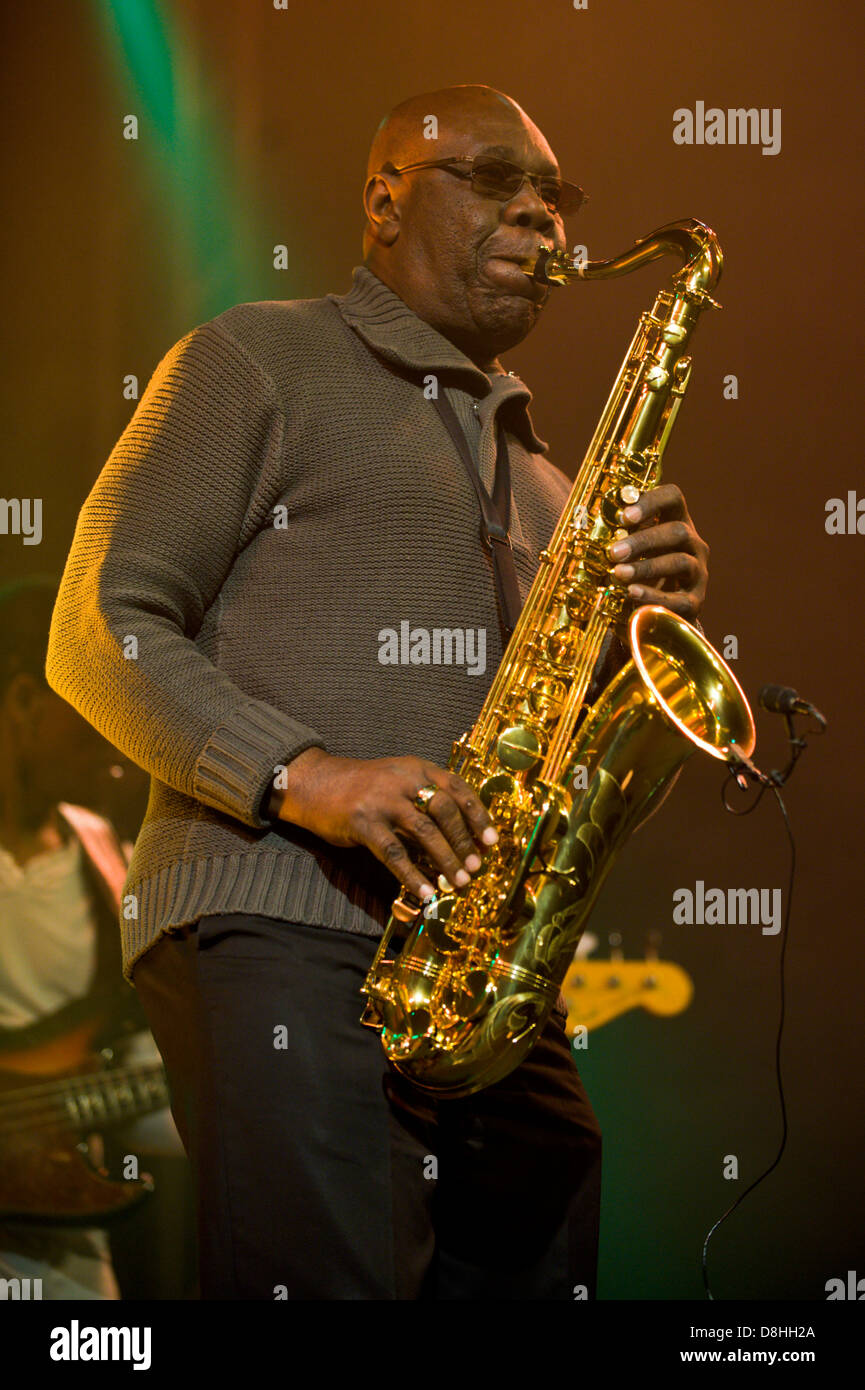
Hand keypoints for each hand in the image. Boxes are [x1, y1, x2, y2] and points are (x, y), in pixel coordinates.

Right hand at [269, 748, 497, 902]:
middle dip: (464, 842)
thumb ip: (425, 801)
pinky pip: (394, 854)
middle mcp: (403, 781)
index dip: (477, 815)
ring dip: (445, 860)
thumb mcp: (398, 781)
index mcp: (417, 768)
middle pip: (444, 810)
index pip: (457, 788)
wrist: (316, 784)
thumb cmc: (364, 788)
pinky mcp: (362, 823)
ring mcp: (382, 801)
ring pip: (424, 832)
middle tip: (476, 867)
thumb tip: (462, 837)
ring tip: (458, 882)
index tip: (492, 840)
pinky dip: (412, 876)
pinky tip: (425, 893)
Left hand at [607, 483, 708, 620]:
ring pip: (680, 562)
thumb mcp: (628, 550)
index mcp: (675, 521)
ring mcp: (698, 573)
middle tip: (614, 552)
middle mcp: (693, 543)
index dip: (650, 501)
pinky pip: (680, 599)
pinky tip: (633, 594)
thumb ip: (616, 536)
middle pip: (678, 531)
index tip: (624, 516)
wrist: (654, 611)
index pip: (672, 497)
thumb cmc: (636, 571)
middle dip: (643, 540)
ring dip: (647, 567)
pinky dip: (655, 596)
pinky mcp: (695, 602)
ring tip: (618, 574)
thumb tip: (591, 526)